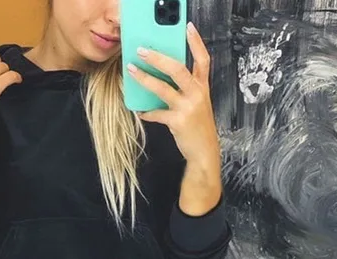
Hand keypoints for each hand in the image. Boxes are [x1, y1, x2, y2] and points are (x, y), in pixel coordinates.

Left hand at [127, 23, 220, 188]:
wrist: (204, 152)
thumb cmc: (198, 127)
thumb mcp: (198, 104)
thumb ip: (185, 90)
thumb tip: (162, 78)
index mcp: (203, 87)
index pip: (203, 59)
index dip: (196, 42)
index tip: (188, 27)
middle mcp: (197, 94)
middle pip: (177, 69)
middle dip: (158, 58)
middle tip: (142, 50)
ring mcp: (187, 108)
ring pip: (163, 88)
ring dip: (145, 79)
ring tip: (132, 71)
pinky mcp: (178, 122)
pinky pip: (157, 113)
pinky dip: (147, 112)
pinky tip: (140, 111)